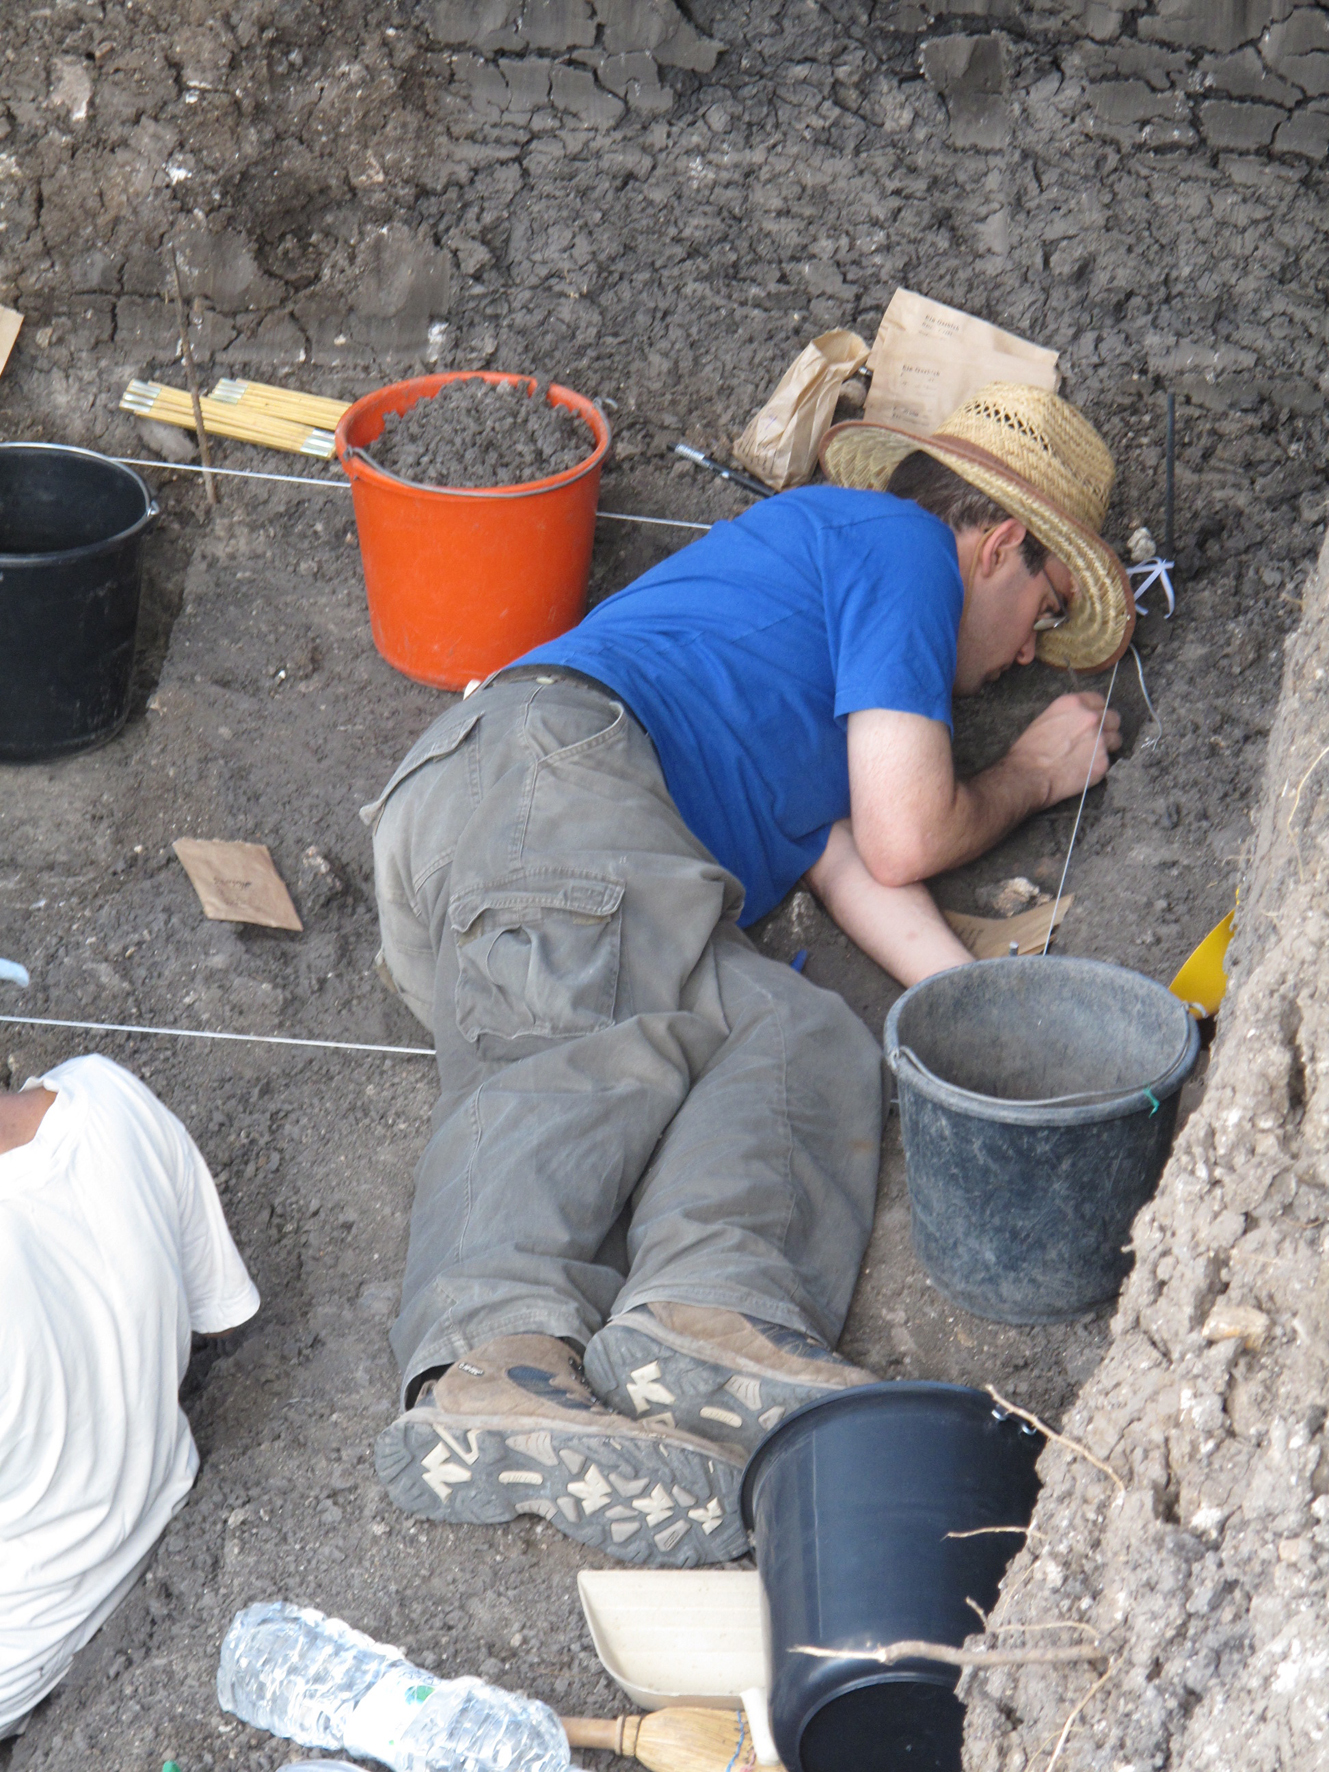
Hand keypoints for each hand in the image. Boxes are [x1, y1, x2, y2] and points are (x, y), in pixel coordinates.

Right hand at [1005, 692, 1121, 807]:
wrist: (1028, 776)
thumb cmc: (1029, 751)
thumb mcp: (1045, 720)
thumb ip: (1069, 716)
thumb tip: (1080, 720)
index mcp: (1074, 704)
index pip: (1099, 700)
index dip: (1097, 711)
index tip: (1094, 720)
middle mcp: (1090, 718)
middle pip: (1114, 718)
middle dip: (1107, 728)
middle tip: (1095, 739)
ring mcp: (1099, 740)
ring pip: (1116, 740)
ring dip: (1107, 746)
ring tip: (1090, 756)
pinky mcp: (1102, 762)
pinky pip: (1108, 762)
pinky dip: (1098, 766)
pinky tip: (1082, 769)